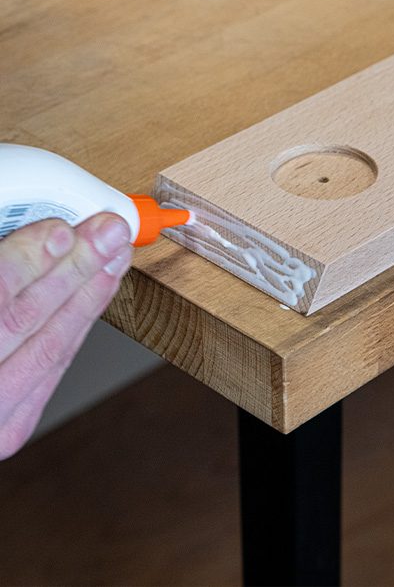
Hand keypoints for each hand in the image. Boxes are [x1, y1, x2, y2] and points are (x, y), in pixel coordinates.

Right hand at [0, 214, 131, 458]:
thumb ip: (2, 277)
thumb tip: (32, 238)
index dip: (23, 261)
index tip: (58, 229)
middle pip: (20, 322)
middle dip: (73, 269)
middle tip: (107, 231)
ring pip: (47, 351)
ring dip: (86, 296)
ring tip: (112, 254)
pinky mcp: (5, 433)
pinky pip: (49, 374)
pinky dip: (74, 330)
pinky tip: (93, 297)